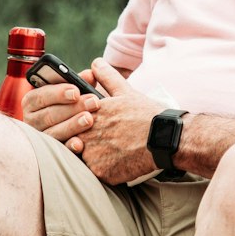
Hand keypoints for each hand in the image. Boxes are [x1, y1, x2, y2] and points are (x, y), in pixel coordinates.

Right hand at [21, 70, 101, 146]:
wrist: (81, 128)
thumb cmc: (73, 103)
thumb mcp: (75, 91)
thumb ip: (80, 81)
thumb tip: (90, 75)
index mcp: (33, 101)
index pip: (41, 96)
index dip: (58, 93)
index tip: (76, 91)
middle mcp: (32, 120)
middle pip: (49, 115)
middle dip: (72, 108)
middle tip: (93, 102)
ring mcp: (42, 138)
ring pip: (54, 133)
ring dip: (72, 126)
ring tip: (89, 119)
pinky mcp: (51, 153)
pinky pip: (59, 151)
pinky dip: (69, 147)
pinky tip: (80, 144)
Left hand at [76, 60, 163, 184]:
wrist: (165, 139)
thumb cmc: (147, 115)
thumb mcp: (126, 91)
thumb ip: (107, 77)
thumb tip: (95, 63)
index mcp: (90, 112)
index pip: (69, 118)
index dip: (75, 122)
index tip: (87, 125)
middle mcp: (87, 132)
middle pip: (71, 138)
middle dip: (81, 139)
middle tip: (101, 141)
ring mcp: (92, 153)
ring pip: (80, 156)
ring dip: (89, 155)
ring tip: (108, 152)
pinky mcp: (100, 171)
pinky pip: (92, 172)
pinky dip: (101, 169)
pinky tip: (115, 163)